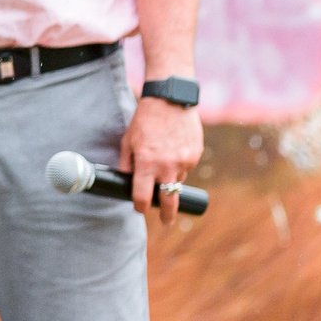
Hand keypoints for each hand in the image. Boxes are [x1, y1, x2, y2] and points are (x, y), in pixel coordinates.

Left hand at [120, 92, 203, 227]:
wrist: (170, 99)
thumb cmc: (144, 120)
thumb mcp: (128, 141)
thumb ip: (126, 164)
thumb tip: (125, 183)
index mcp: (146, 164)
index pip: (142, 197)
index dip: (139, 207)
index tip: (140, 209)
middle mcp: (167, 166)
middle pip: (168, 202)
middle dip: (166, 215)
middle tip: (165, 221)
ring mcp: (184, 162)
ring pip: (177, 182)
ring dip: (171, 181)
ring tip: (164, 162)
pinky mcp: (195, 155)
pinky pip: (186, 168)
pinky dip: (180, 166)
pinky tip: (173, 150)